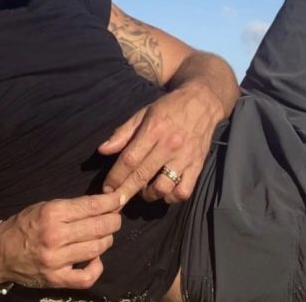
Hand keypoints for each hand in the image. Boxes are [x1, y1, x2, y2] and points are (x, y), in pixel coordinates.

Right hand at [0, 192, 123, 289]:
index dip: (111, 201)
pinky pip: (87, 277)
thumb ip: (73, 206)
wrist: (0, 253)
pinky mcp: (56, 279)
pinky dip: (97, 267)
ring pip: (97, 248)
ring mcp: (56, 260)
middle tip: (116, 217)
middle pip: (99, 227)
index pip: (92, 206)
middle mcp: (55, 236)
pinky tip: (95, 258)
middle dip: (114, 220)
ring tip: (105, 234)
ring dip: (107, 240)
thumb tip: (103, 204)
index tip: (120, 198)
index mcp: (53, 213)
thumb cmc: (25, 225)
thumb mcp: (46, 206)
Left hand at [98, 83, 223, 203]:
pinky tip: (164, 191)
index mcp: (154, 129)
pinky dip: (171, 197)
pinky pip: (183, 192)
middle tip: (115, 203)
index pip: (130, 159)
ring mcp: (185, 157)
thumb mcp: (144, 113)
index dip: (116, 177)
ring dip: (148, 195)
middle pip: (142, 176)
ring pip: (162, 188)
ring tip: (143, 191)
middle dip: (124, 193)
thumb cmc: (169, 107)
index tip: (107, 187)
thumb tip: (103, 150)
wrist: (202, 101)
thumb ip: (123, 132)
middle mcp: (169, 145)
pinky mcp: (198, 165)